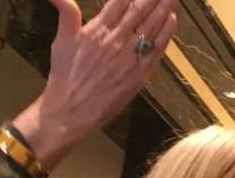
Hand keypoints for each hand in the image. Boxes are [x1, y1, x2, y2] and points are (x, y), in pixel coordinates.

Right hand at [11, 0, 177, 169]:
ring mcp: (129, 57)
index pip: (120, 2)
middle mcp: (115, 40)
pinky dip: (165, 33)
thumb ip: (67, 14)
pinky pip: (156, 49)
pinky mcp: (139, 73)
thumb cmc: (65, 76)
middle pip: (139, 11)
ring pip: (150, 27)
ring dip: (163, 9)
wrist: (71, 110)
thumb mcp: (62, 40)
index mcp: (97, 30)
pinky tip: (172, 19)